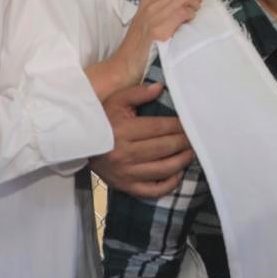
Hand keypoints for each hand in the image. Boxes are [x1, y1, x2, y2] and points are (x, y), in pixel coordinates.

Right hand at [90, 82, 192, 197]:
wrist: (79, 146)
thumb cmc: (102, 121)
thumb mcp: (115, 102)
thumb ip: (137, 93)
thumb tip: (160, 87)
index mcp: (122, 131)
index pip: (158, 128)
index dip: (178, 126)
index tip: (190, 123)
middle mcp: (124, 154)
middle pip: (164, 148)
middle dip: (184, 142)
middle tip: (197, 138)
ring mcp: (125, 173)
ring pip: (163, 169)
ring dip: (182, 160)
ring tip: (191, 152)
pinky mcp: (126, 187)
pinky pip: (153, 190)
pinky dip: (169, 184)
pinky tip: (178, 173)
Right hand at [114, 0, 201, 86]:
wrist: (122, 67)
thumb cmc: (139, 49)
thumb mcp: (149, 24)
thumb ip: (164, 13)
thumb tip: (187, 7)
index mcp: (149, 2)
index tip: (194, 8)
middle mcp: (150, 6)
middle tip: (196, 14)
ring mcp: (153, 16)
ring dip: (195, 8)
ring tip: (192, 21)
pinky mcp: (157, 30)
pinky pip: (181, 12)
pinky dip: (190, 17)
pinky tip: (187, 28)